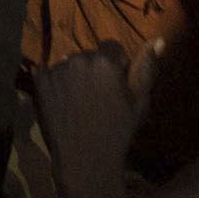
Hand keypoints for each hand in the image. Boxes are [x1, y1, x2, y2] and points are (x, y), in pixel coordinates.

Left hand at [27, 37, 161, 178]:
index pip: (113, 47)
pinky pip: (51, 72)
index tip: (117, 87)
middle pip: (90, 54)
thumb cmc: (119, 131)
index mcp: (105, 61)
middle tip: (99, 97)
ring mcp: (56, 69)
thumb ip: (146, 67)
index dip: (118, 67)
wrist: (85, 158)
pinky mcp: (40, 80)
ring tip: (81, 101)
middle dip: (96, 69)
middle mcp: (78, 58)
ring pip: (70, 62)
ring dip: (77, 74)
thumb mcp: (139, 101)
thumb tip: (158, 39)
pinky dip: (58, 82)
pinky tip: (65, 102)